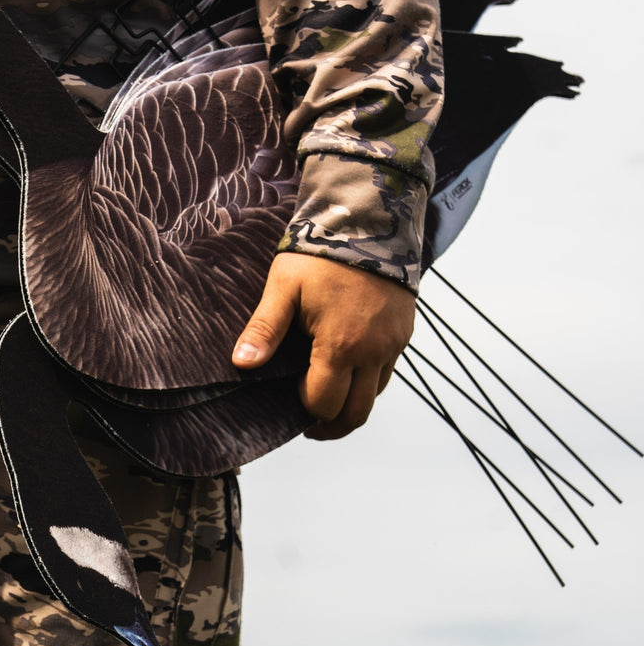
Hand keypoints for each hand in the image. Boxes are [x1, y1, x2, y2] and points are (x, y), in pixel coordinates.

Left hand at [232, 253, 414, 439]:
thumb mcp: (283, 288)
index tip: (290, 403)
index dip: (304, 410)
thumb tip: (241, 364)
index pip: (323, 403)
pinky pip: (388, 371)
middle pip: (356, 413)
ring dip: (351, 404)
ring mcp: (393, 343)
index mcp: (341, 346)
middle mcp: (373, 351)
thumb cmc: (322, 254)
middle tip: (309, 423)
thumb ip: (264, 330)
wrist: (369, 221)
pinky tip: (347, 370)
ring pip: (375, 395)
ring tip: (326, 397)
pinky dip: (368, 382)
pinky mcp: (404, 332)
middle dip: (331, 424)